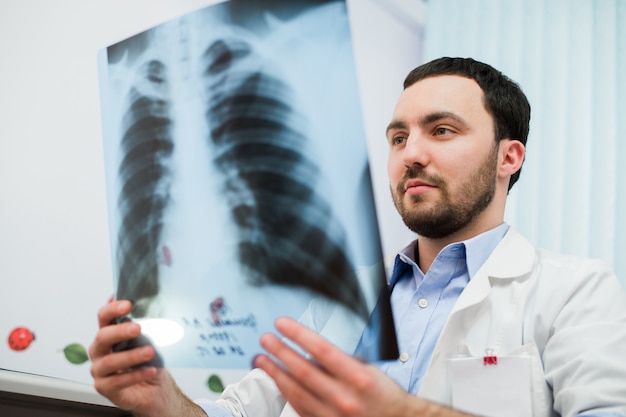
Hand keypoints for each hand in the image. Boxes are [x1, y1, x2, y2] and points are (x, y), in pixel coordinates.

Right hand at [89, 300, 204, 416]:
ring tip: (150, 352)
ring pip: (110, 361)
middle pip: (102, 337)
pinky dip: (137, 375)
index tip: (128, 305)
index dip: (113, 309)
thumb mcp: (149, 340)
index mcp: (108, 333)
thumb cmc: (148, 360)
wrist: (154, 387)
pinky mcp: (104, 387)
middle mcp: (99, 350)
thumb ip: (145, 324)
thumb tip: (154, 306)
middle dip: (120, 331)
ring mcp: (99, 370)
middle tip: (138, 328)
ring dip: (132, 355)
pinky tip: (151, 370)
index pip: (104, 317)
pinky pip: (118, 381)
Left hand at [254, 317, 418, 416]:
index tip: (282, 324)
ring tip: (261, 358)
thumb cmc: (383, 394)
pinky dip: (285, 392)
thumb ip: (340, 359)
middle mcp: (344, 398)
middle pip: (303, 370)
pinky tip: (276, 381)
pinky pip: (299, 407)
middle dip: (280, 352)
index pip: (321, 350)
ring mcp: (332, 416)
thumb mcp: (367, 369)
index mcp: (358, 377)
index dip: (298, 334)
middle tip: (266, 339)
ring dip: (275, 372)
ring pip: (296, 391)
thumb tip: (310, 348)